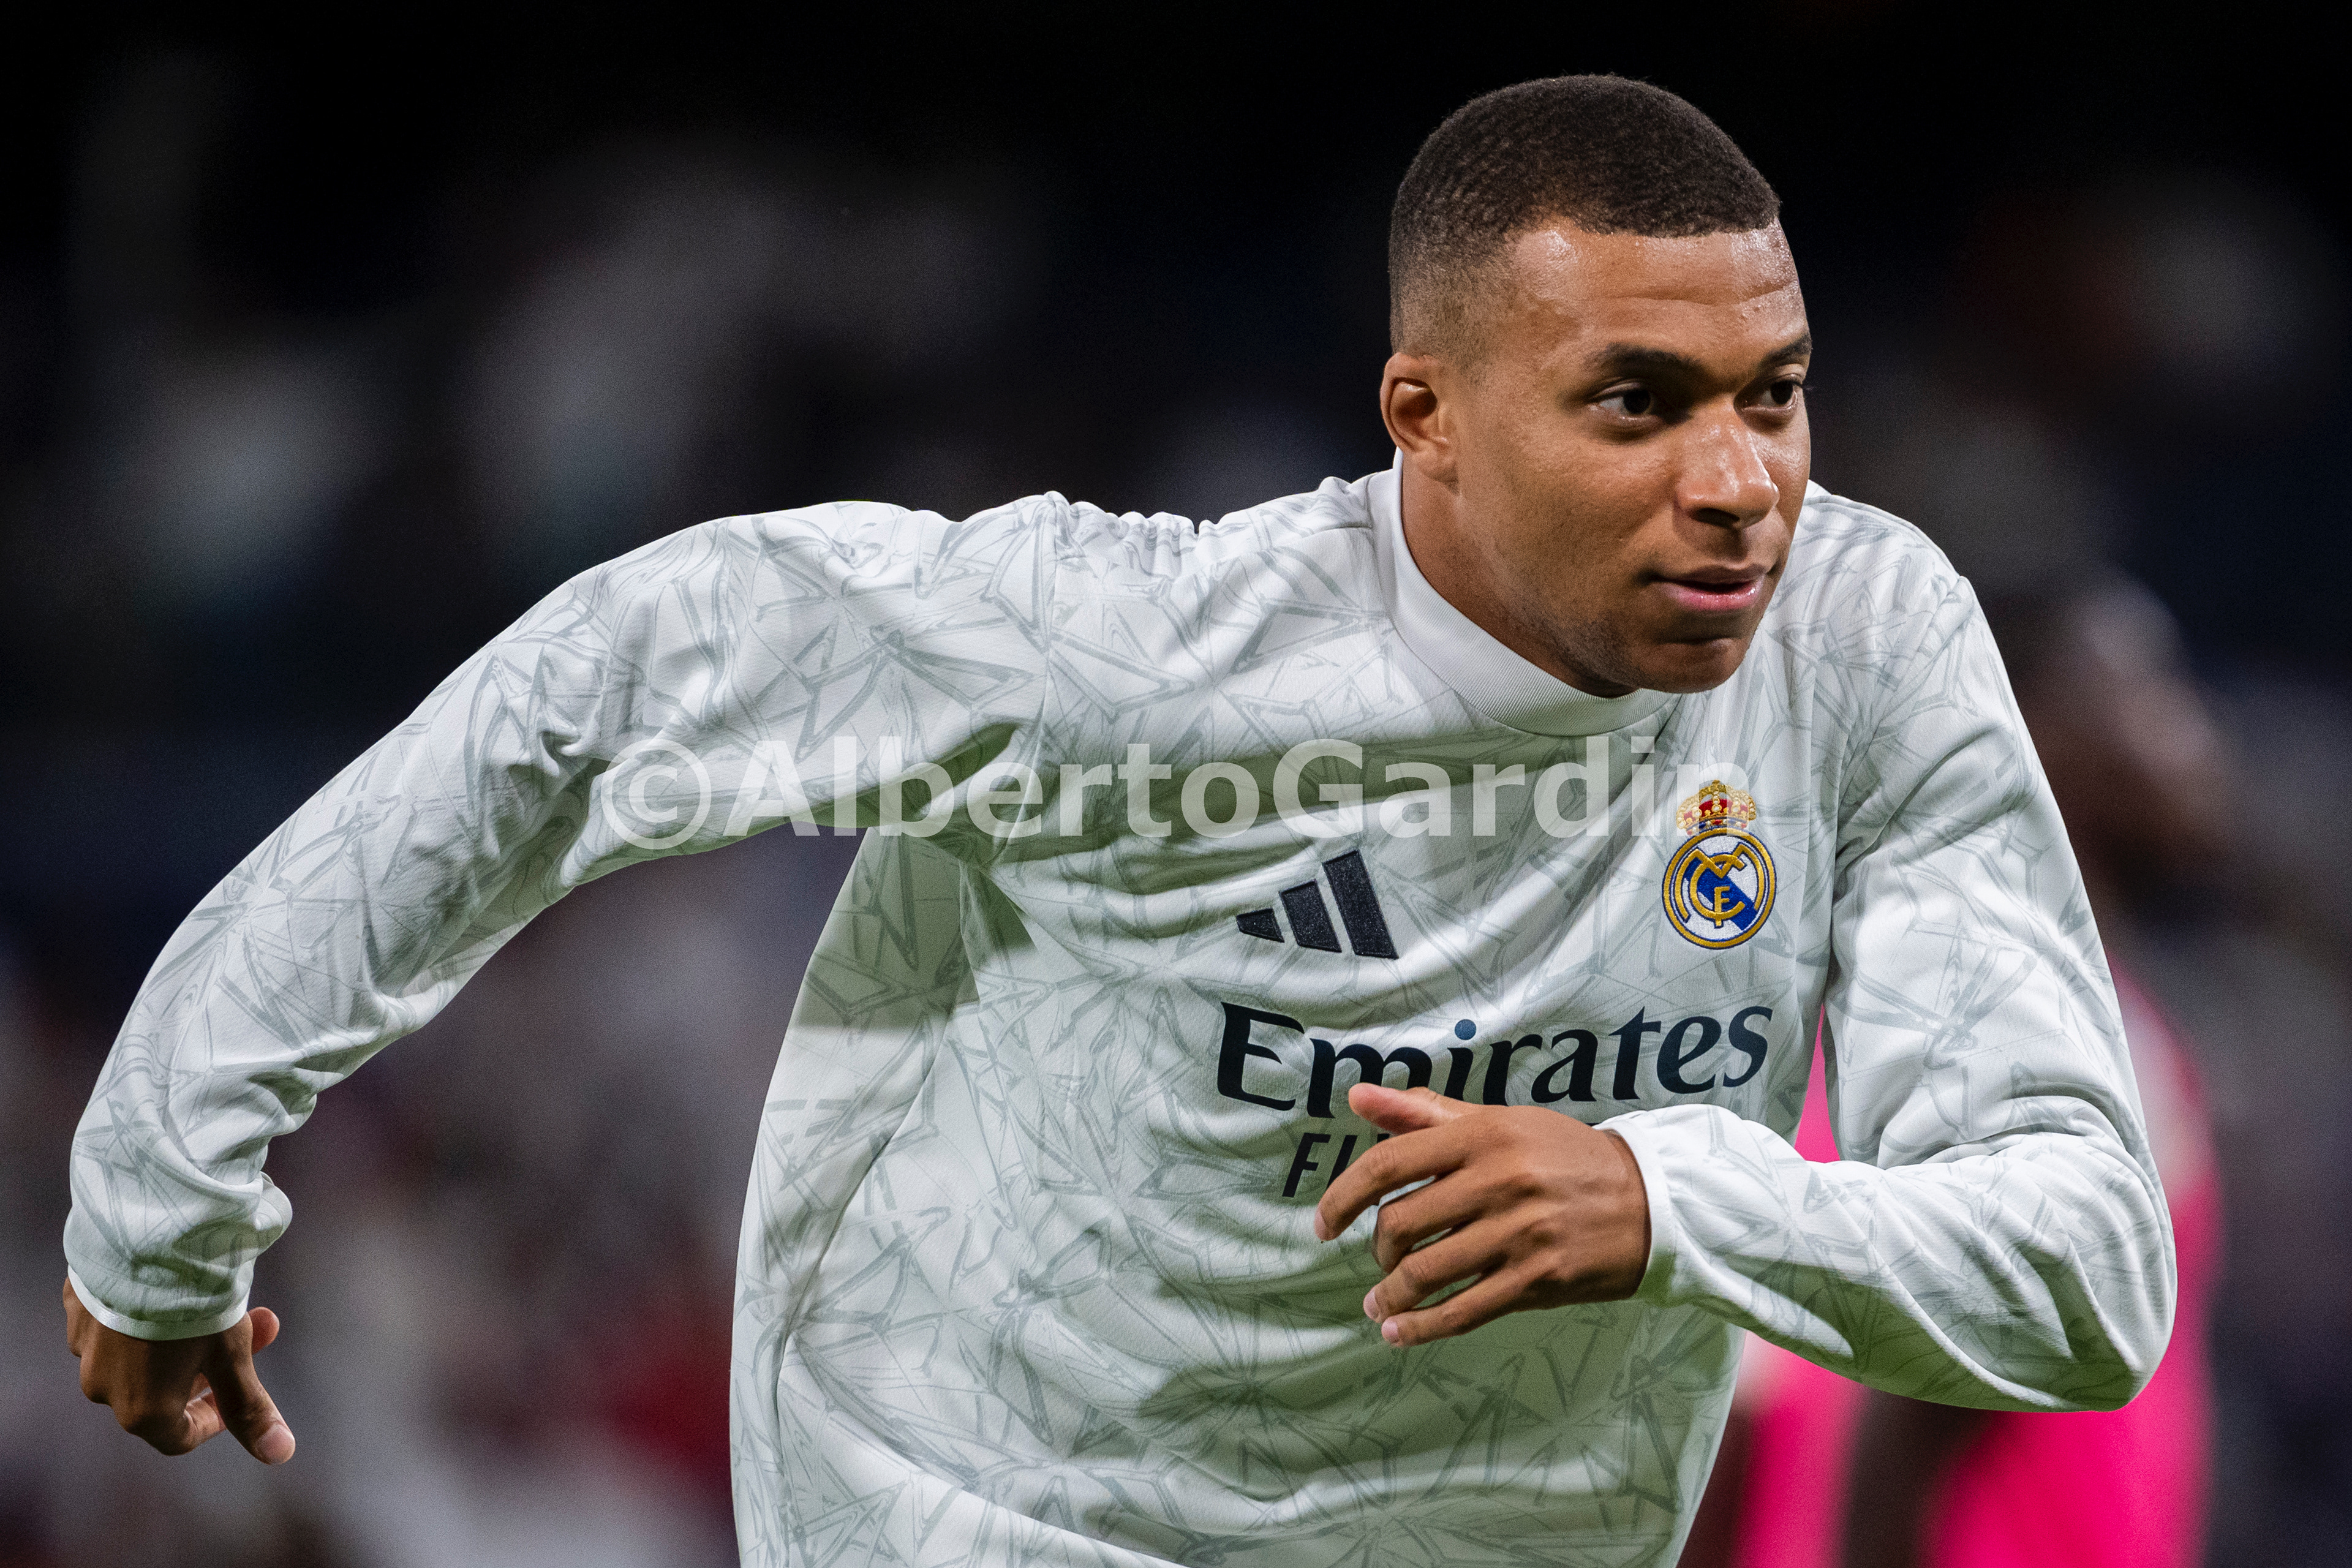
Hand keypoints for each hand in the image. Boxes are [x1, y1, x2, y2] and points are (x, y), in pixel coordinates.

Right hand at [64, 1277, 295, 1462]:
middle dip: (212, 1365)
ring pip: (139, 1354)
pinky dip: (147, 1311)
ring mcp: (85, 1346)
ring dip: (181, 1337)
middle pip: (162, 1392)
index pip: (179, 1436)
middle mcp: (103, 1387)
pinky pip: (115, 1321)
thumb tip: (279, 1452)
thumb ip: (249, 1406)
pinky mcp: (78, 1308)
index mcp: (141, 1410)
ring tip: (223, 1299)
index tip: (236, 1392)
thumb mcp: (231, 1355)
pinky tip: (173, 1283)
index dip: (215, 1419)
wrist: (147, 1241)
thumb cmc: (194, 1305)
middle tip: (257, 1326)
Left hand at [1312, 1084, 1650, 1346]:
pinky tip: (1398, 1333)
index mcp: (1481, 1136)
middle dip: (1376, 1250)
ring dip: (1390, 1295)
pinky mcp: (1538, 1278)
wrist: (1649, 1199)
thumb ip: (1425, 1113)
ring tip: (1380, 1303)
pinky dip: (1421, 1327)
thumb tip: (1358, 1098)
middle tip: (1380, 1258)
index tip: (1323, 1224)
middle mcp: (1497, 1181)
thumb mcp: (1499, 1122)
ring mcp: (1518, 1233)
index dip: (1343, 1197)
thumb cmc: (1561, 1156)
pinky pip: (1464, 1310)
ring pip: (1425, 1272)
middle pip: (1400, 1223)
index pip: (1388, 1163)